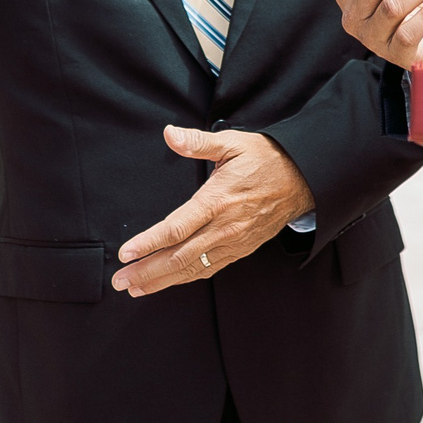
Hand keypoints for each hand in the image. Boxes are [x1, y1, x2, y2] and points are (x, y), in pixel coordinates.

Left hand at [112, 128, 316, 296]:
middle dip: (147, 271)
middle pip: (179, 257)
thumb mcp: (232, 143)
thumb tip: (170, 134)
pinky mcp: (241, 250)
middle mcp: (225, 227)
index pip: (176, 229)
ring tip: (135, 287)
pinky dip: (186, 278)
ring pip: (193, 268)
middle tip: (120, 281)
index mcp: (217, 200)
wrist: (303, 179)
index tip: (126, 253)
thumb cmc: (265, 159)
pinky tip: (168, 282)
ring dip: (162, 281)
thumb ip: (198, 142)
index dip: (148, 244)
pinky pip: (209, 269)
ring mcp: (234, 242)